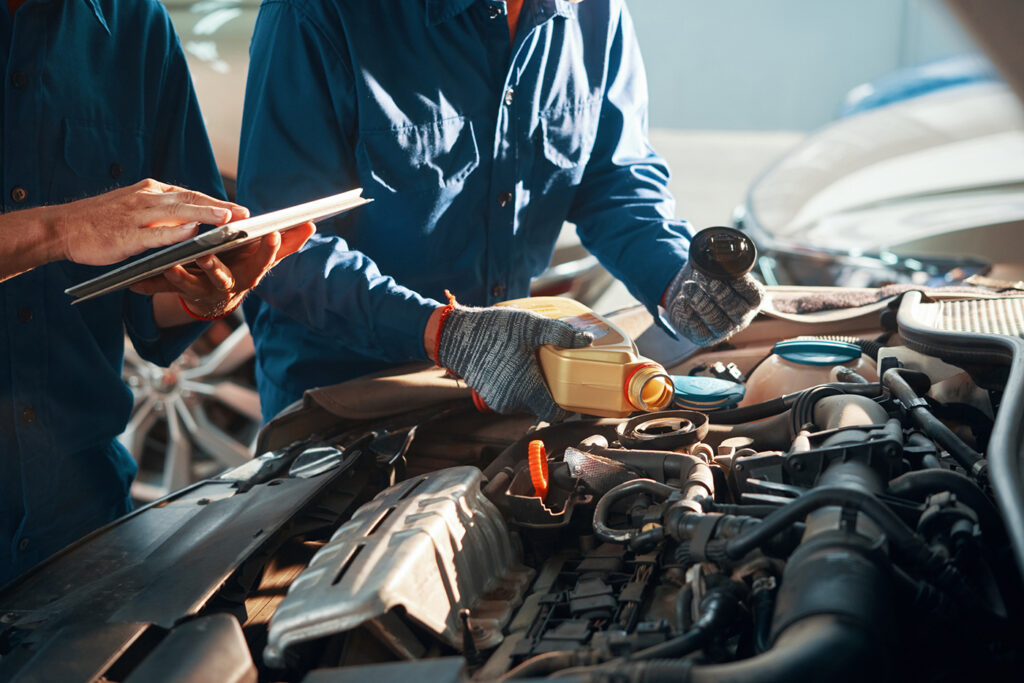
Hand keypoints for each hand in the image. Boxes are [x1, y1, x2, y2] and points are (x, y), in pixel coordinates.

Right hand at [57, 179, 248, 265]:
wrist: (62, 228)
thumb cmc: (100, 221)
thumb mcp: (133, 208)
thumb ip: (161, 212)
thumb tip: (191, 219)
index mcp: (150, 191)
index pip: (190, 194)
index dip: (216, 201)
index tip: (239, 210)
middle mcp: (146, 198)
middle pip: (189, 199)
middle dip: (219, 207)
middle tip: (245, 214)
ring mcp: (136, 216)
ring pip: (177, 212)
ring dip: (204, 213)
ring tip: (228, 219)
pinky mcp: (126, 235)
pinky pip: (156, 233)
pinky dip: (176, 232)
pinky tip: (194, 233)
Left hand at [130, 222, 315, 318]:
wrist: (212, 299)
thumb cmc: (240, 270)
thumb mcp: (263, 261)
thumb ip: (286, 245)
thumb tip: (311, 225)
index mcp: (249, 275)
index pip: (263, 262)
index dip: (268, 250)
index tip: (271, 233)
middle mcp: (226, 286)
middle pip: (221, 278)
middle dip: (214, 266)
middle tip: (206, 254)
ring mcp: (201, 292)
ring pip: (187, 286)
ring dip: (177, 278)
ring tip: (168, 265)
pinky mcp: (177, 294)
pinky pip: (160, 291)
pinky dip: (147, 286)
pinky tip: (134, 283)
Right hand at [436, 303, 593, 421]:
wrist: (456, 336)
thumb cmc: (494, 331)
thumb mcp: (531, 326)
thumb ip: (561, 334)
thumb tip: (587, 339)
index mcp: (526, 390)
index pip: (554, 414)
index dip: (567, 406)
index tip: (572, 393)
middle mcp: (512, 402)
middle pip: (542, 407)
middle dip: (551, 392)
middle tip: (557, 372)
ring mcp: (499, 402)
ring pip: (526, 403)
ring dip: (534, 390)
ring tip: (536, 367)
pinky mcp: (489, 398)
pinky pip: (512, 398)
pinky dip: (518, 388)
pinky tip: (519, 368)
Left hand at [665, 263, 764, 345]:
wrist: (685, 292)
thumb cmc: (706, 278)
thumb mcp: (715, 267)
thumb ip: (719, 261)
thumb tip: (714, 249)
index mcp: (751, 299)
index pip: (754, 295)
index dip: (743, 284)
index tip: (730, 274)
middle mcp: (741, 317)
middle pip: (736, 309)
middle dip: (719, 292)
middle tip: (704, 278)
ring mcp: (723, 330)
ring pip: (717, 321)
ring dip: (701, 302)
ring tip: (688, 286)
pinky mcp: (704, 337)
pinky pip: (697, 328)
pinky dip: (688, 312)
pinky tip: (682, 299)